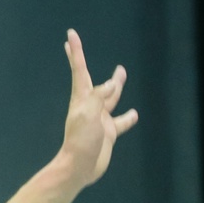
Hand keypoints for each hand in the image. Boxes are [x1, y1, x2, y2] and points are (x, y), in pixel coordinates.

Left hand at [58, 29, 137, 187]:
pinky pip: (120, 121)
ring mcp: (99, 119)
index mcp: (82, 98)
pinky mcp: (108, 133)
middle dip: (84, 62)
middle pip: (92, 80)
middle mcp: (90, 106)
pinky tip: (133, 114)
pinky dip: (127, 117)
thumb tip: (112, 85)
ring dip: (115, 86)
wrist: (79, 167)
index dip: (76, 52)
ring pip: (110, 97)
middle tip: (78, 45)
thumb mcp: (88, 115)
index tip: (70, 35)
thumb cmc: (80, 141)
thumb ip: (99, 97)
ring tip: (121, 73)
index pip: (79, 69)